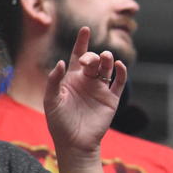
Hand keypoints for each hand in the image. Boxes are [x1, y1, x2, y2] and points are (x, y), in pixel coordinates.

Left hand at [44, 26, 126, 161]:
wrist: (74, 143)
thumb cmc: (59, 123)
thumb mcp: (51, 100)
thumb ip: (54, 80)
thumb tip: (61, 62)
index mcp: (72, 79)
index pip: (77, 55)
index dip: (82, 42)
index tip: (85, 29)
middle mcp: (87, 81)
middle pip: (93, 61)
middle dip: (92, 57)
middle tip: (87, 61)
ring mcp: (100, 89)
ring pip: (107, 68)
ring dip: (107, 60)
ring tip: (106, 58)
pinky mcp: (111, 99)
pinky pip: (119, 82)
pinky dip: (121, 72)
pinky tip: (119, 66)